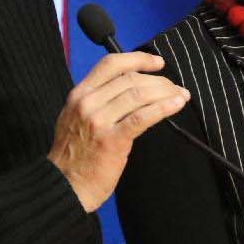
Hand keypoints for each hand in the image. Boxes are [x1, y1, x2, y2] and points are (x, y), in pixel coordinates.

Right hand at [48, 51, 188, 211]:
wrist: (63, 185)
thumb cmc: (73, 155)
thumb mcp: (75, 118)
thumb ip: (97, 102)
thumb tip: (130, 92)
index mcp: (79, 94)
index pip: (110, 64)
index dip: (138, 59)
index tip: (157, 62)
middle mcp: (88, 103)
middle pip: (130, 78)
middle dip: (158, 80)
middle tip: (174, 87)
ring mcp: (99, 121)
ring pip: (139, 94)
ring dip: (165, 92)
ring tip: (180, 96)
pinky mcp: (112, 140)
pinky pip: (143, 116)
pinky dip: (163, 108)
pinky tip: (176, 105)